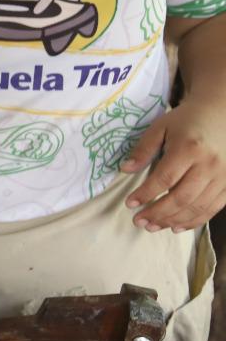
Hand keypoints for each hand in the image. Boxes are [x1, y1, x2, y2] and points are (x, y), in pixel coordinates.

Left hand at [121, 99, 225, 231]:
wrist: (222, 113)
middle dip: (157, 213)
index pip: (164, 178)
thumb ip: (143, 149)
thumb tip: (124, 170)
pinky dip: (194, 221)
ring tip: (152, 227)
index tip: (129, 204)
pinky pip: (212, 209)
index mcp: (189, 149)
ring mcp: (223, 176)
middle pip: (181, 197)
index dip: (146, 194)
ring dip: (172, 220)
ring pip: (197, 207)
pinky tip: (176, 227)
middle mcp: (209, 165)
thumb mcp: (161, 127)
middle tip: (138, 221)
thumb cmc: (187, 120)